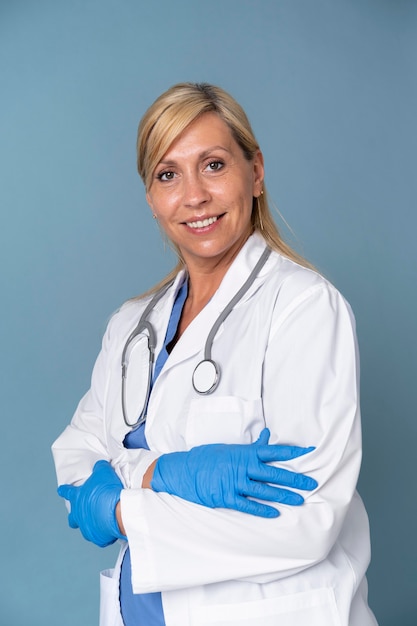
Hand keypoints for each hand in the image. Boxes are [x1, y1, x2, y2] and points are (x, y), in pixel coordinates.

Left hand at [57, 460, 125, 546]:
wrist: (117, 510)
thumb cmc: (107, 490)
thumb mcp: (103, 471)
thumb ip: (99, 468)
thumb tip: (99, 465)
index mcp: (78, 498)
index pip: (67, 492)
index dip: (64, 490)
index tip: (60, 490)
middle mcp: (79, 515)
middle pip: (72, 518)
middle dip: (75, 517)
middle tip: (81, 513)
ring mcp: (87, 528)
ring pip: (86, 529)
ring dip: (92, 524)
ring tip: (102, 520)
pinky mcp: (99, 538)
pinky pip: (101, 536)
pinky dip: (105, 532)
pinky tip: (111, 527)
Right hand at [151, 428, 316, 517]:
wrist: (184, 470)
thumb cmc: (207, 457)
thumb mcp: (230, 448)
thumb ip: (251, 445)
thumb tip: (268, 435)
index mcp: (244, 453)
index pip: (273, 451)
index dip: (292, 453)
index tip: (309, 452)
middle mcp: (242, 467)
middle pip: (274, 473)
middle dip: (294, 479)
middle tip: (312, 484)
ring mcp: (234, 482)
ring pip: (264, 490)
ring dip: (283, 496)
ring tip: (299, 501)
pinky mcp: (226, 496)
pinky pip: (247, 504)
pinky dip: (261, 509)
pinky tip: (274, 513)